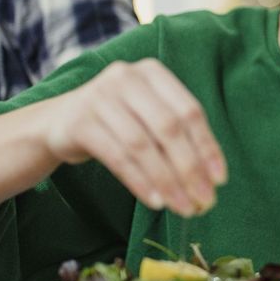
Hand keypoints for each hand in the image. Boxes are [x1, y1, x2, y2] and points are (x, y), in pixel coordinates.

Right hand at [45, 58, 227, 215]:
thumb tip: (211, 179)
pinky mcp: (80, 122)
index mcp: (152, 73)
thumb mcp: (148, 117)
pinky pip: (117, 157)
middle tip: (204, 201)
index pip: (189, 111)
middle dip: (190, 168)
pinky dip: (140, 182)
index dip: (207, 147)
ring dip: (167, 181)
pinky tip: (155, 201)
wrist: (59, 122)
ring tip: (183, 207)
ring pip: (143, 145)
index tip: (220, 180)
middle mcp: (127, 78)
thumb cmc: (118, 122)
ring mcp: (100, 97)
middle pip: (168, 128)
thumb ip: (177, 136)